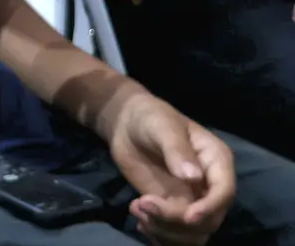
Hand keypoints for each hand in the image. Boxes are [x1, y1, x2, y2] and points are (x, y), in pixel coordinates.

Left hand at [107, 91, 232, 244]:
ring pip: (193, 233)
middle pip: (208, 220)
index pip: (225, 192)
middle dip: (176, 220)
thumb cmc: (150, 117)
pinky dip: (160, 235)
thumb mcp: (162, 126)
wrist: (127, 124)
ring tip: (137, 209)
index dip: (210, 208)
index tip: (188, 216)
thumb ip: (176, 150)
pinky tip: (140, 220)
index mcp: (216, 161)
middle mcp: (209, 185)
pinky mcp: (173, 208)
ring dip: (166, 231)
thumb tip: (193, 177)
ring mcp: (192, 199)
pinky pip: (176, 234)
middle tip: (143, 204)